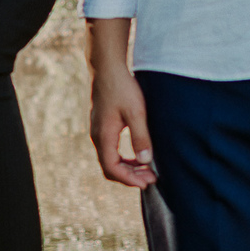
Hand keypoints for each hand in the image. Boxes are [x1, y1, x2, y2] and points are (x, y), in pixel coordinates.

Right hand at [87, 19, 156, 188]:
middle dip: (130, 177)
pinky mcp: (103, 127)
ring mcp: (98, 132)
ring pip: (110, 159)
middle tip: (151, 178)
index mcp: (104, 136)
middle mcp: (98, 137)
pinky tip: (139, 156)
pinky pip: (111, 150)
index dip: (129, 179)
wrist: (108, 69)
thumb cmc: (122, 88)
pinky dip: (125, 158)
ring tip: (148, 169)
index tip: (147, 181)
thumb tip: (146, 161)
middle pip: (110, 167)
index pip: (112, 168)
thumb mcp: (136, 112)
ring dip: (128, 168)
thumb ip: (141, 137)